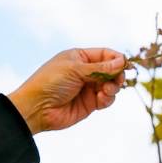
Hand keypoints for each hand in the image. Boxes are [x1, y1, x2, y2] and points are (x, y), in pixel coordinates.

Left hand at [8, 48, 131, 134]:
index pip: (104, 54)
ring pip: (111, 85)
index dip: (116, 59)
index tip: (125, 64)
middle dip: (117, 74)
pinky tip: (101, 98)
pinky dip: (108, 98)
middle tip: (118, 79)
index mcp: (79, 57)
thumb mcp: (75, 70)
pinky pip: (106, 99)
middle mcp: (85, 72)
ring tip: (106, 90)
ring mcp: (88, 88)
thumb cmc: (50, 82)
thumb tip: (122, 61)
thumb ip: (100, 68)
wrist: (36, 108)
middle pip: (111, 70)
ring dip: (113, 87)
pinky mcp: (89, 104)